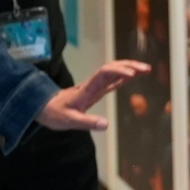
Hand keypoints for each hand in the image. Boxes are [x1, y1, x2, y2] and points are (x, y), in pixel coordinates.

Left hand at [36, 60, 151, 130]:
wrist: (44, 107)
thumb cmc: (56, 114)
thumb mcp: (70, 121)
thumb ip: (87, 122)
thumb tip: (106, 124)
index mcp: (87, 89)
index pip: (104, 73)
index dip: (118, 71)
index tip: (132, 74)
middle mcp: (92, 84)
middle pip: (111, 68)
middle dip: (128, 65)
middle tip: (145, 68)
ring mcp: (94, 86)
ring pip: (112, 71)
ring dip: (128, 68)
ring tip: (145, 69)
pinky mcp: (95, 91)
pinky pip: (111, 80)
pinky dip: (123, 76)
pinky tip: (132, 76)